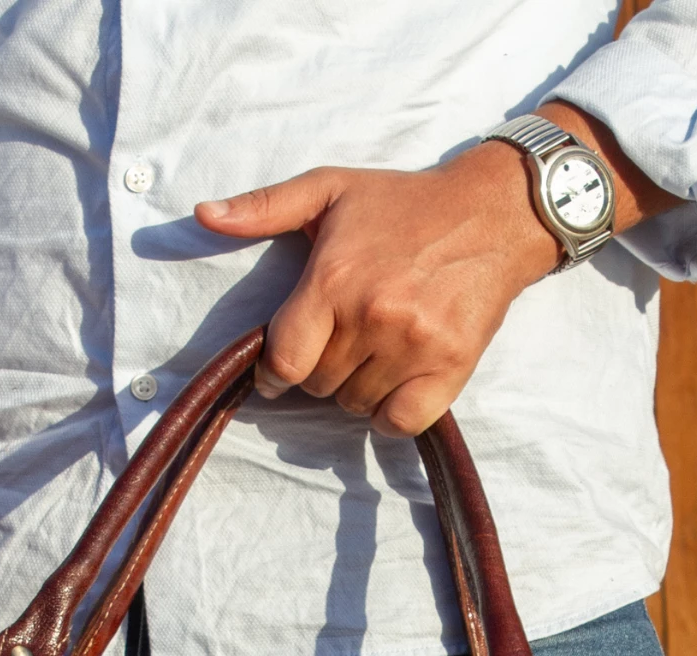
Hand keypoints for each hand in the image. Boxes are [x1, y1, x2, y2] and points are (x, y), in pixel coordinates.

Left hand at [196, 105, 665, 435]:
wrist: (492, 213)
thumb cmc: (403, 203)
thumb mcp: (330, 190)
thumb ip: (264, 207)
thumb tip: (203, 215)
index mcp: (334, 278)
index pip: (283, 361)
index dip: (274, 374)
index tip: (281, 368)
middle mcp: (372, 316)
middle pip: (318, 386)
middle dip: (320, 370)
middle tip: (340, 342)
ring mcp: (413, 346)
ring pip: (355, 406)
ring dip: (355, 390)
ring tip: (373, 352)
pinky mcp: (450, 368)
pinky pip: (399, 423)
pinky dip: (391, 414)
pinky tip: (395, 385)